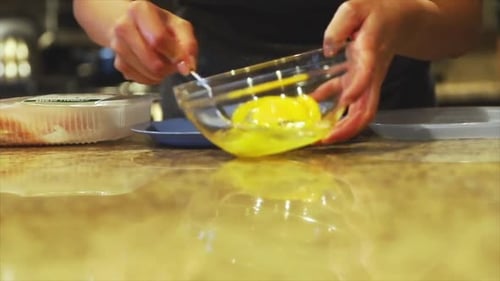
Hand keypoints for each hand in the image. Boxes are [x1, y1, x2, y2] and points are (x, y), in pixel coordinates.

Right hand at [110, 1, 196, 83]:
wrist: (132, 24)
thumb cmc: (158, 24)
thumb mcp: (178, 26)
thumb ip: (188, 44)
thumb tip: (188, 66)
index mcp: (140, 11)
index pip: (158, 39)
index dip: (174, 55)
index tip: (183, 62)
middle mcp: (124, 27)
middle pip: (153, 62)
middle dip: (169, 67)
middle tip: (173, 63)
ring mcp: (118, 47)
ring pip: (148, 73)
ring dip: (161, 73)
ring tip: (163, 61)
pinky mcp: (118, 64)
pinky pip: (141, 79)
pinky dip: (152, 77)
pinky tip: (153, 66)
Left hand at [317, 0, 427, 143]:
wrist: (401, 18)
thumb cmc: (378, 13)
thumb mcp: (356, 8)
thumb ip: (340, 26)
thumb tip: (328, 50)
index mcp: (372, 52)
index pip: (367, 73)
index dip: (357, 87)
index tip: (345, 101)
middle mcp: (372, 73)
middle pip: (367, 108)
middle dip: (348, 128)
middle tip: (325, 140)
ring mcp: (368, 80)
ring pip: (360, 112)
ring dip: (341, 127)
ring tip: (319, 137)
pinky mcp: (362, 81)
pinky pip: (349, 102)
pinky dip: (333, 111)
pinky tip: (314, 111)